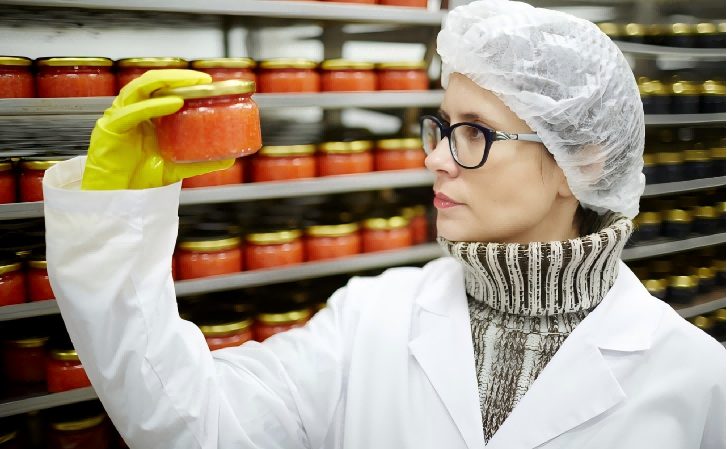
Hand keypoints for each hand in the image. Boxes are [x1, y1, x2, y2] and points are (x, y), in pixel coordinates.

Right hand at [81, 69, 234, 190]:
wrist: (116, 199)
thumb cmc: (138, 180)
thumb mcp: (176, 167)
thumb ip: (199, 161)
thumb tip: (229, 158)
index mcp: (143, 116)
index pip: (161, 89)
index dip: (181, 82)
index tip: (207, 82)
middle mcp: (129, 112)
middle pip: (151, 83)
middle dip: (177, 77)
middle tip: (202, 79)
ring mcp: (118, 118)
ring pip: (139, 89)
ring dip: (166, 83)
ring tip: (190, 84)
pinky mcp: (110, 129)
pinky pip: (133, 112)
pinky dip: (155, 105)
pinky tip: (175, 103)